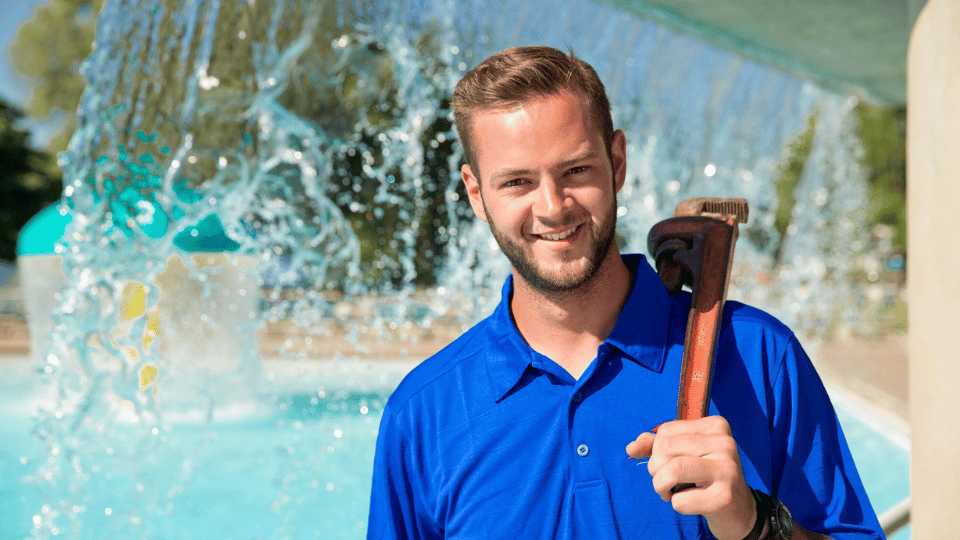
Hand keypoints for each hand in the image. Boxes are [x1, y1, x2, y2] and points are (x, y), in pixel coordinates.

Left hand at [625, 416, 757, 539]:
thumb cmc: (706, 479)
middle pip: (665, 448)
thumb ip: (656, 446)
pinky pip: (679, 500)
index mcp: (716, 426)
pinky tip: (693, 504)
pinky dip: (676, 505)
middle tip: (668, 482)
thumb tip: (631, 447)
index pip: (665, 431)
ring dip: (661, 487)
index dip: (657, 452)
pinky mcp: (725, 497)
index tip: (671, 464)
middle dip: (656, 469)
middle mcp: (725, 443)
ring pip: (671, 470)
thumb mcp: (684, 454)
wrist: (739, 511)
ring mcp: (728, 470)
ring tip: (672, 493)